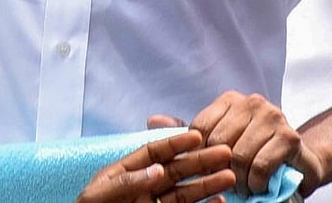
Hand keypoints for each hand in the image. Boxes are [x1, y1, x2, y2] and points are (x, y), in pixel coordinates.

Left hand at [77, 130, 235, 202]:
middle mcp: (144, 186)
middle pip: (177, 170)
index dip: (176, 142)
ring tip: (229, 177)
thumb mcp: (102, 195)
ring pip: (186, 193)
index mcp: (127, 172)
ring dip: (208, 184)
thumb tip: (158, 169)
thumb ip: (129, 182)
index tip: (197, 135)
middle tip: (225, 152)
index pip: (155, 151)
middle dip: (200, 161)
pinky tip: (218, 201)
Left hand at [188, 92, 324, 197]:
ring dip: (239, 181)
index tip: (204, 172)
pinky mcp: (289, 137)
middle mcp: (252, 102)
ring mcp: (272, 116)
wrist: (301, 160)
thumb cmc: (258, 150)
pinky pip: (260, 165)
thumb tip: (160, 127)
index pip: (201, 126)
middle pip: (219, 142)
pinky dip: (256, 183)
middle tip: (225, 184)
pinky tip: (258, 187)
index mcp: (231, 99)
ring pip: (239, 156)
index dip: (199, 154)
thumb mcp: (228, 138)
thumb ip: (201, 136)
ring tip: (243, 189)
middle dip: (219, 170)